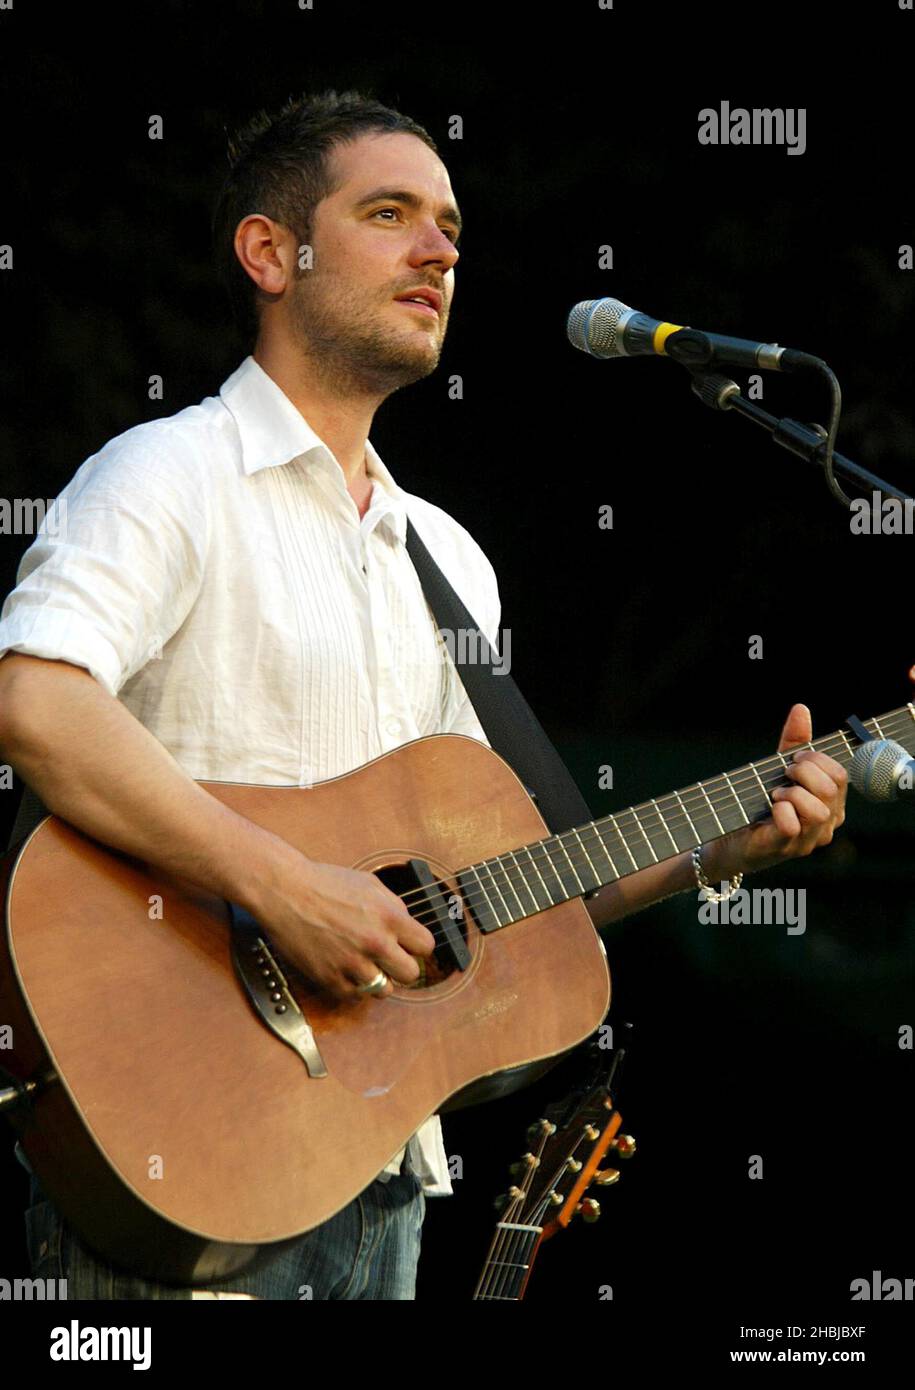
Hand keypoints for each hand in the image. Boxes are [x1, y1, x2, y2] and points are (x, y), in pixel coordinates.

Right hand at [253, 856, 435, 1002]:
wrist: (286, 891)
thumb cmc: (325, 883)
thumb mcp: (370, 884)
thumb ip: (394, 907)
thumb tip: (408, 927)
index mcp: (389, 917)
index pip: (426, 947)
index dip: (416, 946)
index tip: (407, 946)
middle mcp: (375, 943)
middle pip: (411, 975)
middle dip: (401, 966)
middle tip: (388, 959)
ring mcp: (352, 963)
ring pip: (383, 991)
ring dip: (377, 979)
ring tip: (364, 964)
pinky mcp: (330, 978)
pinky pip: (355, 996)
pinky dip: (353, 986)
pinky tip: (345, 968)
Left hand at [701, 703, 846, 882]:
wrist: (731, 840)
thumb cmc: (760, 805)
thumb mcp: (778, 769)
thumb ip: (793, 742)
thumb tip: (801, 709)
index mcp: (831, 804)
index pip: (840, 774)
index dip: (816, 760)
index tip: (793, 760)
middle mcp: (826, 824)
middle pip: (831, 788)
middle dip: (804, 771)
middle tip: (783, 774)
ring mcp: (808, 839)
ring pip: (818, 810)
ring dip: (792, 793)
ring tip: (776, 794)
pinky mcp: (784, 847)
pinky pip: (792, 826)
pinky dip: (780, 811)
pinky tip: (771, 809)